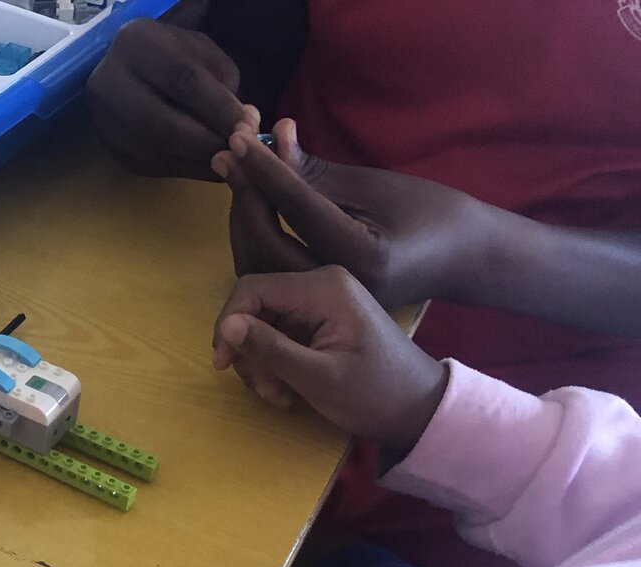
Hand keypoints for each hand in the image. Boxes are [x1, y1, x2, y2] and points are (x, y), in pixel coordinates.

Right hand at [87, 1, 258, 180]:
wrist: (132, 68)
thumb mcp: (204, 54)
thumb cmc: (175, 56)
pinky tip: (205, 167)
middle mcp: (106, 80)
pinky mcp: (105, 144)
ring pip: (151, 151)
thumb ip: (224, 85)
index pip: (182, 80)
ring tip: (227, 162)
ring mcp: (100, 117)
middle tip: (237, 153)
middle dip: (205, 143)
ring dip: (195, 163)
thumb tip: (242, 127)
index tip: (248, 128)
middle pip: (160, 124)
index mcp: (135, 42)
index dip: (218, 109)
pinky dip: (180, 171)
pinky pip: (145, 165)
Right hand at [212, 266, 448, 448]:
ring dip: (261, 364)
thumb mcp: (318, 377)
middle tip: (265, 391)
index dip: (228, 324)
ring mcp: (321, 303)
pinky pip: (280, 336)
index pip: (252, 288)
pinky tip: (288, 390)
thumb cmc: (374, 394)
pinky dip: (275, 365)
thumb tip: (226, 326)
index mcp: (322, 288)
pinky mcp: (321, 322)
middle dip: (249, 351)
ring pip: (262, 326)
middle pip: (255, 308)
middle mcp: (319, 285)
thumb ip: (270, 349)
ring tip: (280, 396)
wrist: (418, 409)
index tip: (222, 365)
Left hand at [214, 121, 499, 305]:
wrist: (463, 259)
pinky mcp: (310, 302)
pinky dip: (251, 230)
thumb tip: (273, 139)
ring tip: (237, 165)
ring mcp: (320, 302)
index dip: (265, 171)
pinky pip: (266, 268)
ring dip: (241, 211)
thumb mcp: (377, 186)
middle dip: (243, 194)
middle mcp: (333, 287)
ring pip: (257, 260)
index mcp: (359, 258)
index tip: (239, 138)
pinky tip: (248, 195)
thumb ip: (318, 172)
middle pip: (264, 244)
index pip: (297, 210)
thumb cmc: (432, 213)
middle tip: (230, 149)